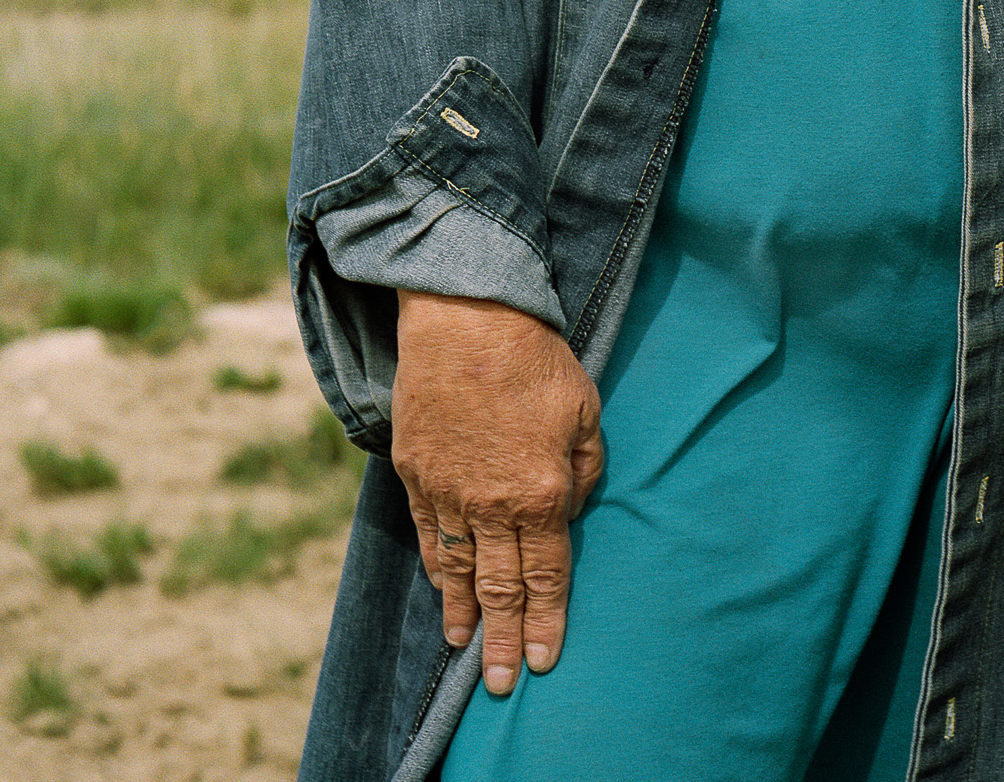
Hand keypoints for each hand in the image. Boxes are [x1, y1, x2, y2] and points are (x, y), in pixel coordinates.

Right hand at [392, 291, 605, 695]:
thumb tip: (571, 511)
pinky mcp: (416, 474)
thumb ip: (586, 470)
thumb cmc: (537, 359)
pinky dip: (435, 572)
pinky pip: (428, 537)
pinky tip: (441, 592)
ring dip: (464, 616)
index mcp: (541, 492)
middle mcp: (492, 505)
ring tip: (467, 651)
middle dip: (505, 640)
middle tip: (504, 684)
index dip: (548, 620)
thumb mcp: (587, 410)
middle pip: (500, 588)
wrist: (467, 319)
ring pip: (457, 571)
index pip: (547, 574)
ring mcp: (447, 493)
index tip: (546, 660)